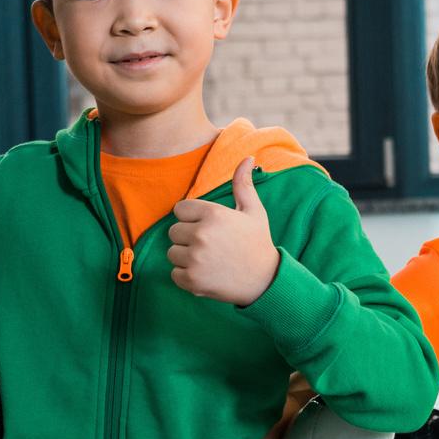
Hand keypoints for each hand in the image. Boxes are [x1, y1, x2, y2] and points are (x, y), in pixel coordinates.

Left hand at [167, 159, 279, 306]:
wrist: (266, 280)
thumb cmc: (258, 243)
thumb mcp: (253, 211)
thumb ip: (243, 184)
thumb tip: (247, 158)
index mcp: (213, 214)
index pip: (179, 209)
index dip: (192, 218)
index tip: (208, 227)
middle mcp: (201, 234)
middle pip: (173, 231)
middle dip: (188, 238)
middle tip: (210, 246)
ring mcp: (195, 259)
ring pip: (172, 253)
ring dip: (186, 257)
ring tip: (208, 260)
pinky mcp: (192, 280)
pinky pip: (174, 274)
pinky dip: (186, 276)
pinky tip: (206, 274)